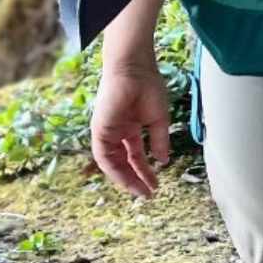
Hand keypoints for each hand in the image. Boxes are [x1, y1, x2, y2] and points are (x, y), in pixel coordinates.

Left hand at [91, 61, 170, 197]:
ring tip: (140, 191)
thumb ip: (159, 141)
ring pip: (112, 163)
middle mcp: (117, 133)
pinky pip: (104, 156)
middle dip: (135, 179)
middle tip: (148, 194)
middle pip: (123, 163)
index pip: (135, 157)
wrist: (134, 68)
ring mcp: (107, 132)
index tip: (156, 184)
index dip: (144, 172)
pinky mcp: (99, 130)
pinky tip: (128, 178)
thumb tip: (163, 161)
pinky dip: (114, 169)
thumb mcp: (159, 119)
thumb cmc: (147, 87)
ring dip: (125, 179)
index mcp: (130, 129)